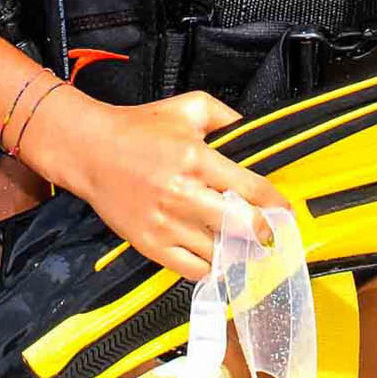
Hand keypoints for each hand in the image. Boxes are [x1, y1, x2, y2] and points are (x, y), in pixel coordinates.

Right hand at [21, 89, 288, 279]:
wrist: (90, 150)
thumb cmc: (138, 129)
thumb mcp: (186, 108)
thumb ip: (224, 116)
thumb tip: (251, 130)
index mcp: (196, 159)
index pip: (251, 189)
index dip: (276, 205)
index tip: (286, 212)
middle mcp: (183, 193)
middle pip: (241, 226)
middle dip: (264, 233)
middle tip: (272, 235)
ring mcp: (166, 223)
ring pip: (218, 252)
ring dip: (236, 252)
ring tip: (243, 247)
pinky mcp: (150, 244)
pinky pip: (192, 269)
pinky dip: (208, 267)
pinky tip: (214, 257)